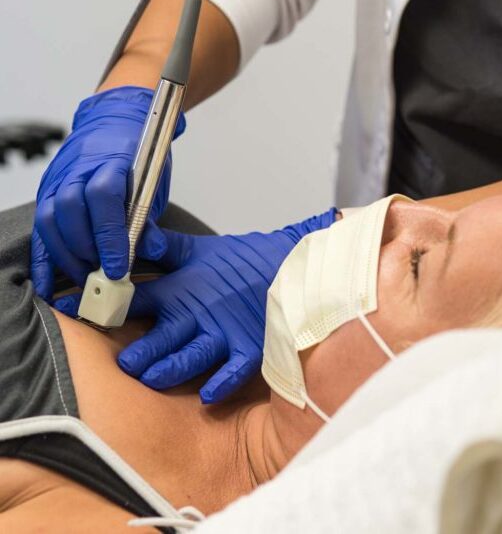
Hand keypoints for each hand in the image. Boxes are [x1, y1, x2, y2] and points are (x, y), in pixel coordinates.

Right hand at [31, 86, 185, 299]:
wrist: (115, 122)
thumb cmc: (138, 154)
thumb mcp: (153, 181)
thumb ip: (148, 216)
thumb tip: (152, 250)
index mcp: (111, 160)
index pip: (103, 198)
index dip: (110, 236)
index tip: (118, 266)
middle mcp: (77, 168)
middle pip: (70, 210)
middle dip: (86, 250)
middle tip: (102, 275)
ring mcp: (57, 179)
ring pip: (48, 220)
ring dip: (65, 255)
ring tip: (84, 278)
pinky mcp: (46, 192)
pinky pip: (39, 228)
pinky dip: (43, 259)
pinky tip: (47, 284)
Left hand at [55, 208, 336, 402]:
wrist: (290, 262)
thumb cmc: (243, 259)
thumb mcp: (200, 249)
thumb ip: (166, 249)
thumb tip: (131, 240)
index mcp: (182, 289)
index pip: (136, 298)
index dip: (105, 304)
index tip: (77, 309)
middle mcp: (199, 312)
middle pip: (162, 335)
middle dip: (140, 350)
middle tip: (122, 364)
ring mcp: (225, 331)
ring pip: (191, 355)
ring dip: (170, 368)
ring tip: (151, 377)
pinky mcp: (252, 345)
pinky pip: (235, 369)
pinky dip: (222, 382)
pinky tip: (206, 394)